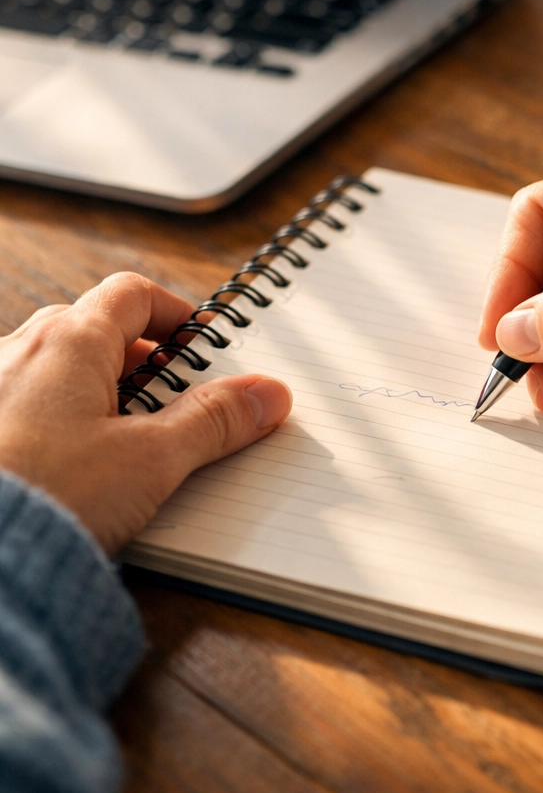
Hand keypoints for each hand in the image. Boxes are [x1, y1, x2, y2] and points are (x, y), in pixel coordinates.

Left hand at [0, 273, 291, 552]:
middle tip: (175, 399)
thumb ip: (214, 421)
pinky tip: (75, 469)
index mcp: (68, 342)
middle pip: (95, 330)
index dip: (177, 315)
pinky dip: (60, 422)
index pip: (134, 295)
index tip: (204, 348)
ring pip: (56, 370)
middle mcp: (17, 352)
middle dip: (142, 361)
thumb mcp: (152, 460)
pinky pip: (24, 406)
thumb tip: (267, 395)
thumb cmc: (48, 498)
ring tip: (128, 441)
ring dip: (100, 393)